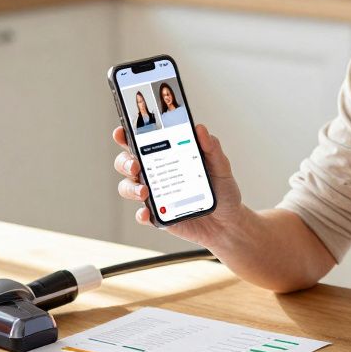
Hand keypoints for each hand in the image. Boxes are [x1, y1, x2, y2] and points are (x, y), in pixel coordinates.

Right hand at [111, 123, 245, 247]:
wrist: (228, 222)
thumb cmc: (221, 190)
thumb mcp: (220, 166)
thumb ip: (211, 148)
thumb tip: (201, 129)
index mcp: (166, 156)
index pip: (141, 141)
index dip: (126, 135)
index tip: (121, 132)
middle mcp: (156, 173)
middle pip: (127, 163)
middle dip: (125, 162)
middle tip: (135, 165)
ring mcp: (155, 195)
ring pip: (128, 187)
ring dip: (131, 188)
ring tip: (144, 192)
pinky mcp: (158, 215)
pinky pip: (142, 214)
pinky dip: (141, 214)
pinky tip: (147, 213)